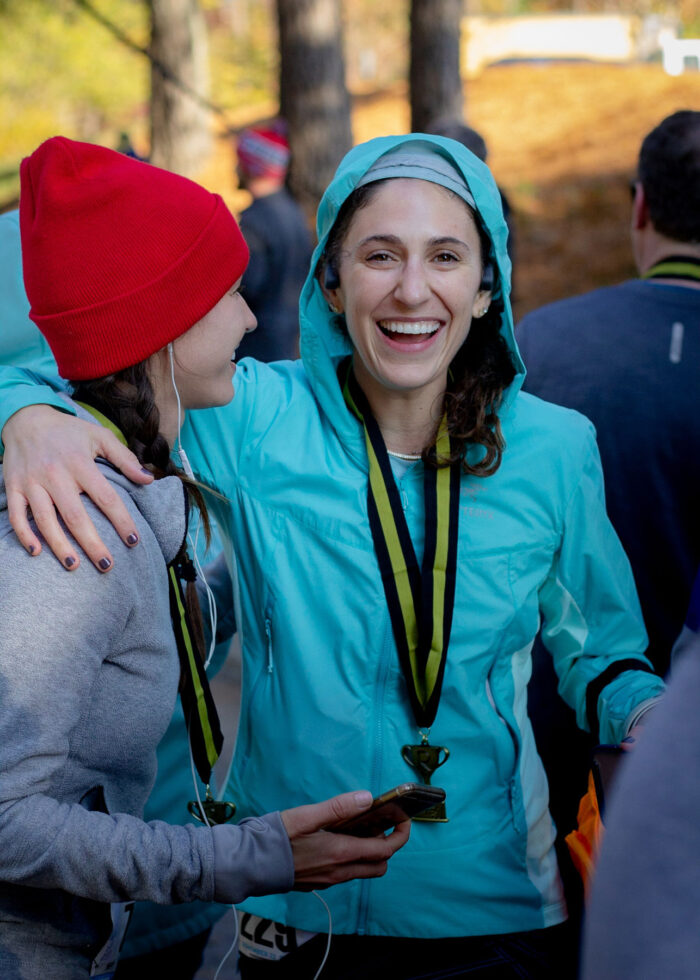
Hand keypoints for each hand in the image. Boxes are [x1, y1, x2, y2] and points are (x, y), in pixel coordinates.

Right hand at [2, 405, 151, 570]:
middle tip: (107, 566)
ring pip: (45, 519)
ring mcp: (32, 482)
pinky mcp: (14, 487)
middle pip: (75, 515)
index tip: (134, 541)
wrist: (26, 419)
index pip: (106, 497)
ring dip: (59, 545)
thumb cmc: (68, 432)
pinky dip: (24, 534)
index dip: (121, 521)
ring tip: (74, 565)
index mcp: (80, 463)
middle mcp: (55, 474)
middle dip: (92, 543)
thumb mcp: (100, 436)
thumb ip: (125, 458)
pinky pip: (16, 515)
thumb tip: (149, 480)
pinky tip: (36, 551)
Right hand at [281, 791, 409, 890]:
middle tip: (380, 824)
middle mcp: (339, 871)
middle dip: (388, 846)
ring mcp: (329, 880)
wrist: (249, 865)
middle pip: (379, 865)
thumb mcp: (307, 815)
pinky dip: (353, 858)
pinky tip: (338, 840)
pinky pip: (346, 873)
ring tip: (357, 829)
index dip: (401, 834)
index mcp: (341, 853)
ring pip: (363, 870)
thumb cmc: (276, 837)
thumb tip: (367, 798)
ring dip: (369, 852)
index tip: (403, 819)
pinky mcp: (318, 883)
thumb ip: (339, 808)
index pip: (385, 850)